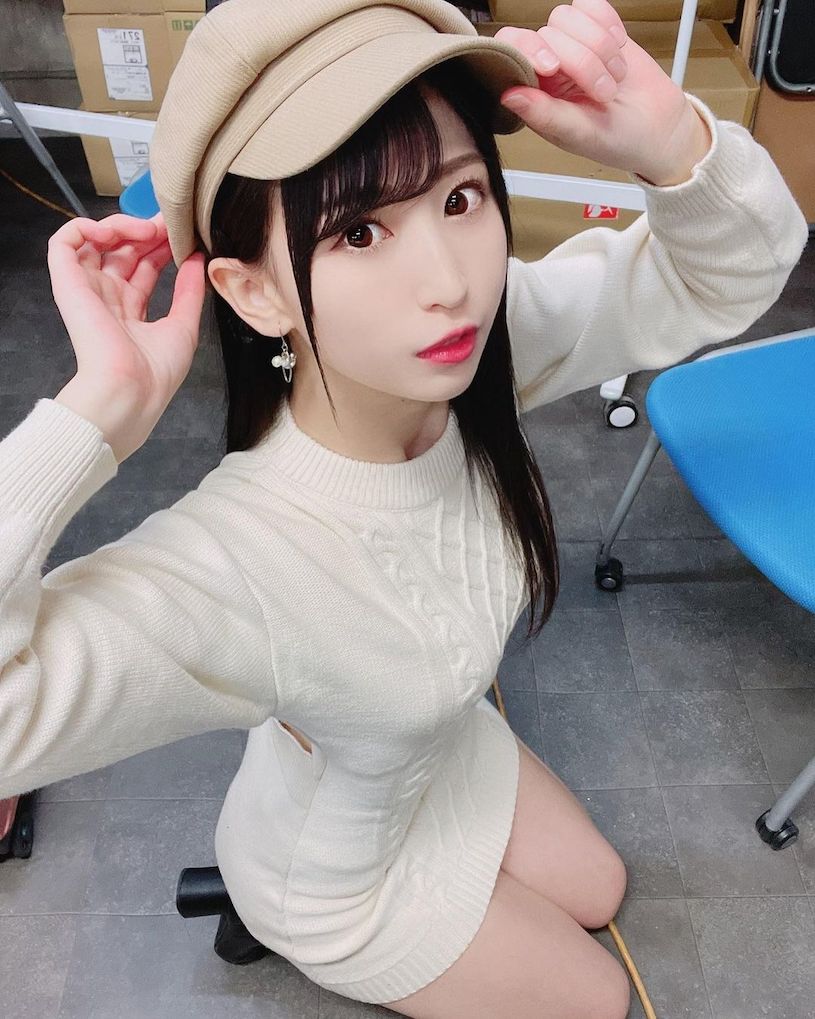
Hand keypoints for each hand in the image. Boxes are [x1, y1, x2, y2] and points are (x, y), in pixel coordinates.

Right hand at [47, 212, 205, 460]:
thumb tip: (198, 258)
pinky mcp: (68, 283)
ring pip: (95, 242)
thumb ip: (189, 291)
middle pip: (122, 251)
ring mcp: (87, 289)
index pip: (143, 267)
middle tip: (169, 223)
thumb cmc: (157, 371)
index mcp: (131, 311)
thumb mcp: (184, 326)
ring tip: (147, 230)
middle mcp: (107, 298)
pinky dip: (83, 226)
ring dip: (120, 226)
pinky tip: (110, 230)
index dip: (160, 246)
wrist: (130, 390)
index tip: (182, 234)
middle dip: (146, 231)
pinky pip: (64, 243)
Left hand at [496, 0, 711, 184]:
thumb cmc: (616, 139)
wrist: (658, 127)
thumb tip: (508, 95)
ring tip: (615, 78)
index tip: (553, 68)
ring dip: (599, 46)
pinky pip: (593, 6)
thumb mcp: (578, 134)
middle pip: (548, 33)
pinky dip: (609, 26)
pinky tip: (618, 51)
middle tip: (604, 93)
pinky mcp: (597, 29)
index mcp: (534, 92)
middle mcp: (548, 65)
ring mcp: (572, 44)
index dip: (529, 50)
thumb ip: (544, 115)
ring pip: (568, 16)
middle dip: (582, 62)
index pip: (511, 50)